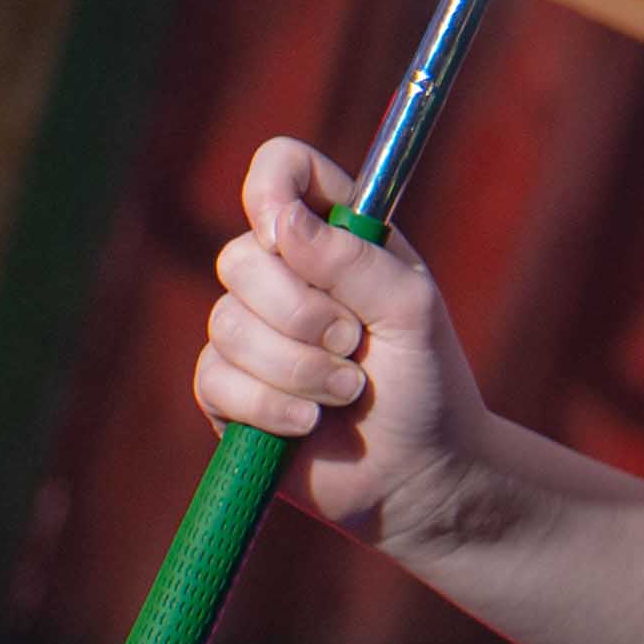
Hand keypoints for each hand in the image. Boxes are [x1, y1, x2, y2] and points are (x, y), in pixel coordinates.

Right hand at [198, 138, 491, 552]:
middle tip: (353, 342)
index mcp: (338, 235)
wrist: (419, 475)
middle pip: (241, 256)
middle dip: (298, 311)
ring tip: (348, 392)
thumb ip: (352, 260)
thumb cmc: (428, 385)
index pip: (282, 168)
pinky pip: (214, 378)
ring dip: (297, 368)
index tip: (288, 229)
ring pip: (226, 324)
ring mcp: (252, 331)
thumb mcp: (410, 311)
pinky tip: (309, 424)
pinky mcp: (228, 388)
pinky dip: (270, 405)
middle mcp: (288, 274)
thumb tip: (281, 222)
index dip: (272, 186)